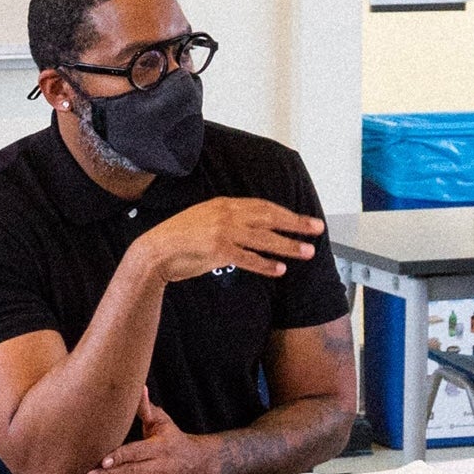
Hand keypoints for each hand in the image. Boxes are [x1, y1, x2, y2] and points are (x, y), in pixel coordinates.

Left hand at [81, 397, 223, 473]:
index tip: (103, 460)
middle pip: (131, 473)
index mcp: (160, 447)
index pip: (137, 452)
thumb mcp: (163, 422)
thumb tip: (138, 388)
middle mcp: (159, 467)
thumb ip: (147, 408)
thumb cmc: (175, 441)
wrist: (197, 465)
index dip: (120, 457)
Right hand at [128, 198, 324, 282]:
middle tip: (317, 229)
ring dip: (287, 246)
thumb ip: (229, 221)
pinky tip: (279, 270)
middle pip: (270, 218)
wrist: (156, 251)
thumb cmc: (181, 239)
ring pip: (264, 238)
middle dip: (296, 224)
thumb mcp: (207, 220)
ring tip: (306, 252)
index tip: (305, 220)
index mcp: (225, 204)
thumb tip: (253, 229)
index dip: (287, 213)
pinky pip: (248, 258)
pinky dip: (265, 265)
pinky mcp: (217, 250)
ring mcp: (222, 232)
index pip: (264, 206)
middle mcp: (226, 214)